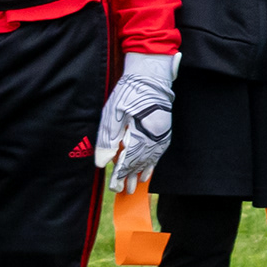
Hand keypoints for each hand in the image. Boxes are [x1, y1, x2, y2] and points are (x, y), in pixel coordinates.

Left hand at [98, 52, 179, 190]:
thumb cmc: (130, 91)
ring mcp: (162, 134)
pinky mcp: (165, 130)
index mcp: (140, 135)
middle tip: (124, 191)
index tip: (114, 187)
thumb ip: (107, 140)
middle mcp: (154, 138)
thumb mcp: (113, 114)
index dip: (121, 176)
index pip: (129, 162)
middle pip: (141, 163)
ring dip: (142, 172)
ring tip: (137, 185)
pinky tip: (149, 169)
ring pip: (151, 159)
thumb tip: (102, 163)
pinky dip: (153, 162)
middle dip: (131, 177)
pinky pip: (159, 151)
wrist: (151, 74)